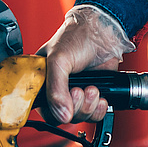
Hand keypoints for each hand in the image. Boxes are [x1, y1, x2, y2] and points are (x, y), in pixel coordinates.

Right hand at [37, 5, 133, 123]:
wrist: (105, 30)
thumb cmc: (78, 35)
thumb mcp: (59, 60)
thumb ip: (56, 88)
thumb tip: (62, 115)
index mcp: (43, 79)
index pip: (42, 107)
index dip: (53, 110)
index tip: (62, 102)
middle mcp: (59, 88)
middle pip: (62, 115)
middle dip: (74, 107)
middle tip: (78, 91)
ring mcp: (77, 92)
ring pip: (79, 116)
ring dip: (88, 106)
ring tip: (92, 88)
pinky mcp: (93, 94)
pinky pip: (94, 115)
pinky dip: (98, 109)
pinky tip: (100, 97)